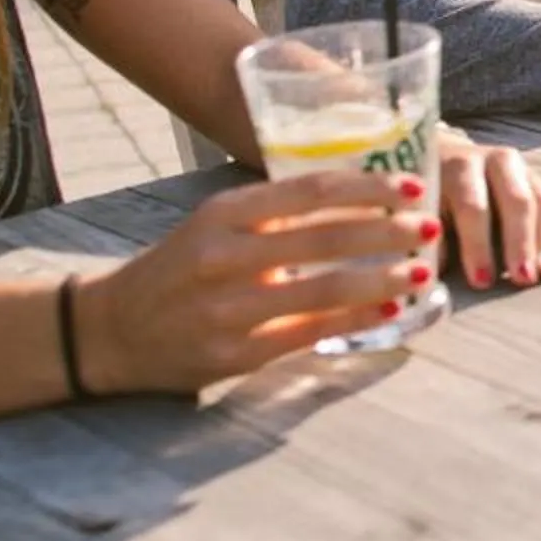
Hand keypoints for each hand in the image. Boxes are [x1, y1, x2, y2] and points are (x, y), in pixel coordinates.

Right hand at [73, 169, 439, 393]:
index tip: (412, 187)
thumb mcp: (217, 225)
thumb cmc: (181, 269)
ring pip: (325, 287)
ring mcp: (229, 308)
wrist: (111, 330)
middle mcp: (225, 256)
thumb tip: (362, 201)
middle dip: (388, 232)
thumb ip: (277, 214)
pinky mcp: (235, 353)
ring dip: (384, 279)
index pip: (310, 190)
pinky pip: (311, 332)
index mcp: (224, 214)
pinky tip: (390, 312)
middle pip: (325, 237)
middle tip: (428, 228)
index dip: (369, 188)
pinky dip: (358, 319)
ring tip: (421, 271)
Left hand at [436, 125, 540, 289]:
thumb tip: (430, 269)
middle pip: (516, 201)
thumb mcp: (416, 209)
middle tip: (523, 278)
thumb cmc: (424, 197)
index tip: (481, 281)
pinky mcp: (540, 183)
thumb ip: (422, 235)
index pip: (472, 204)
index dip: (477, 244)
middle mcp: (495, 160)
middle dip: (520, 242)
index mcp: (457, 165)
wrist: (443, 160)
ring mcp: (523, 170)